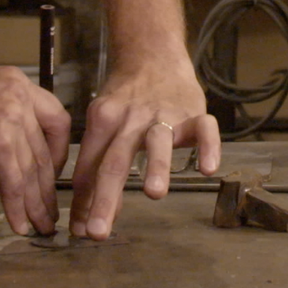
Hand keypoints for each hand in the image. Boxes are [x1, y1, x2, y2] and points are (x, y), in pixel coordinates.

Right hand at [0, 68, 70, 236]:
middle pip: (45, 150)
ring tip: (41, 225)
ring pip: (32, 171)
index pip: (57, 119)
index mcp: (17, 82)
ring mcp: (9, 119)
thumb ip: (8, 115)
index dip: (60, 151)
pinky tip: (19, 225)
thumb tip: (27, 151)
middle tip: (51, 210)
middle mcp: (19, 96)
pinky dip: (17, 208)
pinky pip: (14, 183)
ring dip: (37, 204)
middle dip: (48, 187)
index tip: (53, 173)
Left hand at [68, 60, 218, 239]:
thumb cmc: (124, 100)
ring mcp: (163, 114)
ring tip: (154, 195)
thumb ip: (95, 170)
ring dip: (156, 167)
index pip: (90, 166)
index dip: (83, 201)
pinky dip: (207, 147)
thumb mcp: (102, 126)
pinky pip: (203, 129)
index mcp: (102, 121)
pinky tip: (208, 169)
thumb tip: (82, 219)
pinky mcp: (193, 112)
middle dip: (105, 198)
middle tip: (98, 232)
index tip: (79, 233)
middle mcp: (130, 119)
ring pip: (158, 141)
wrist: (152, 55)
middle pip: (115, 160)